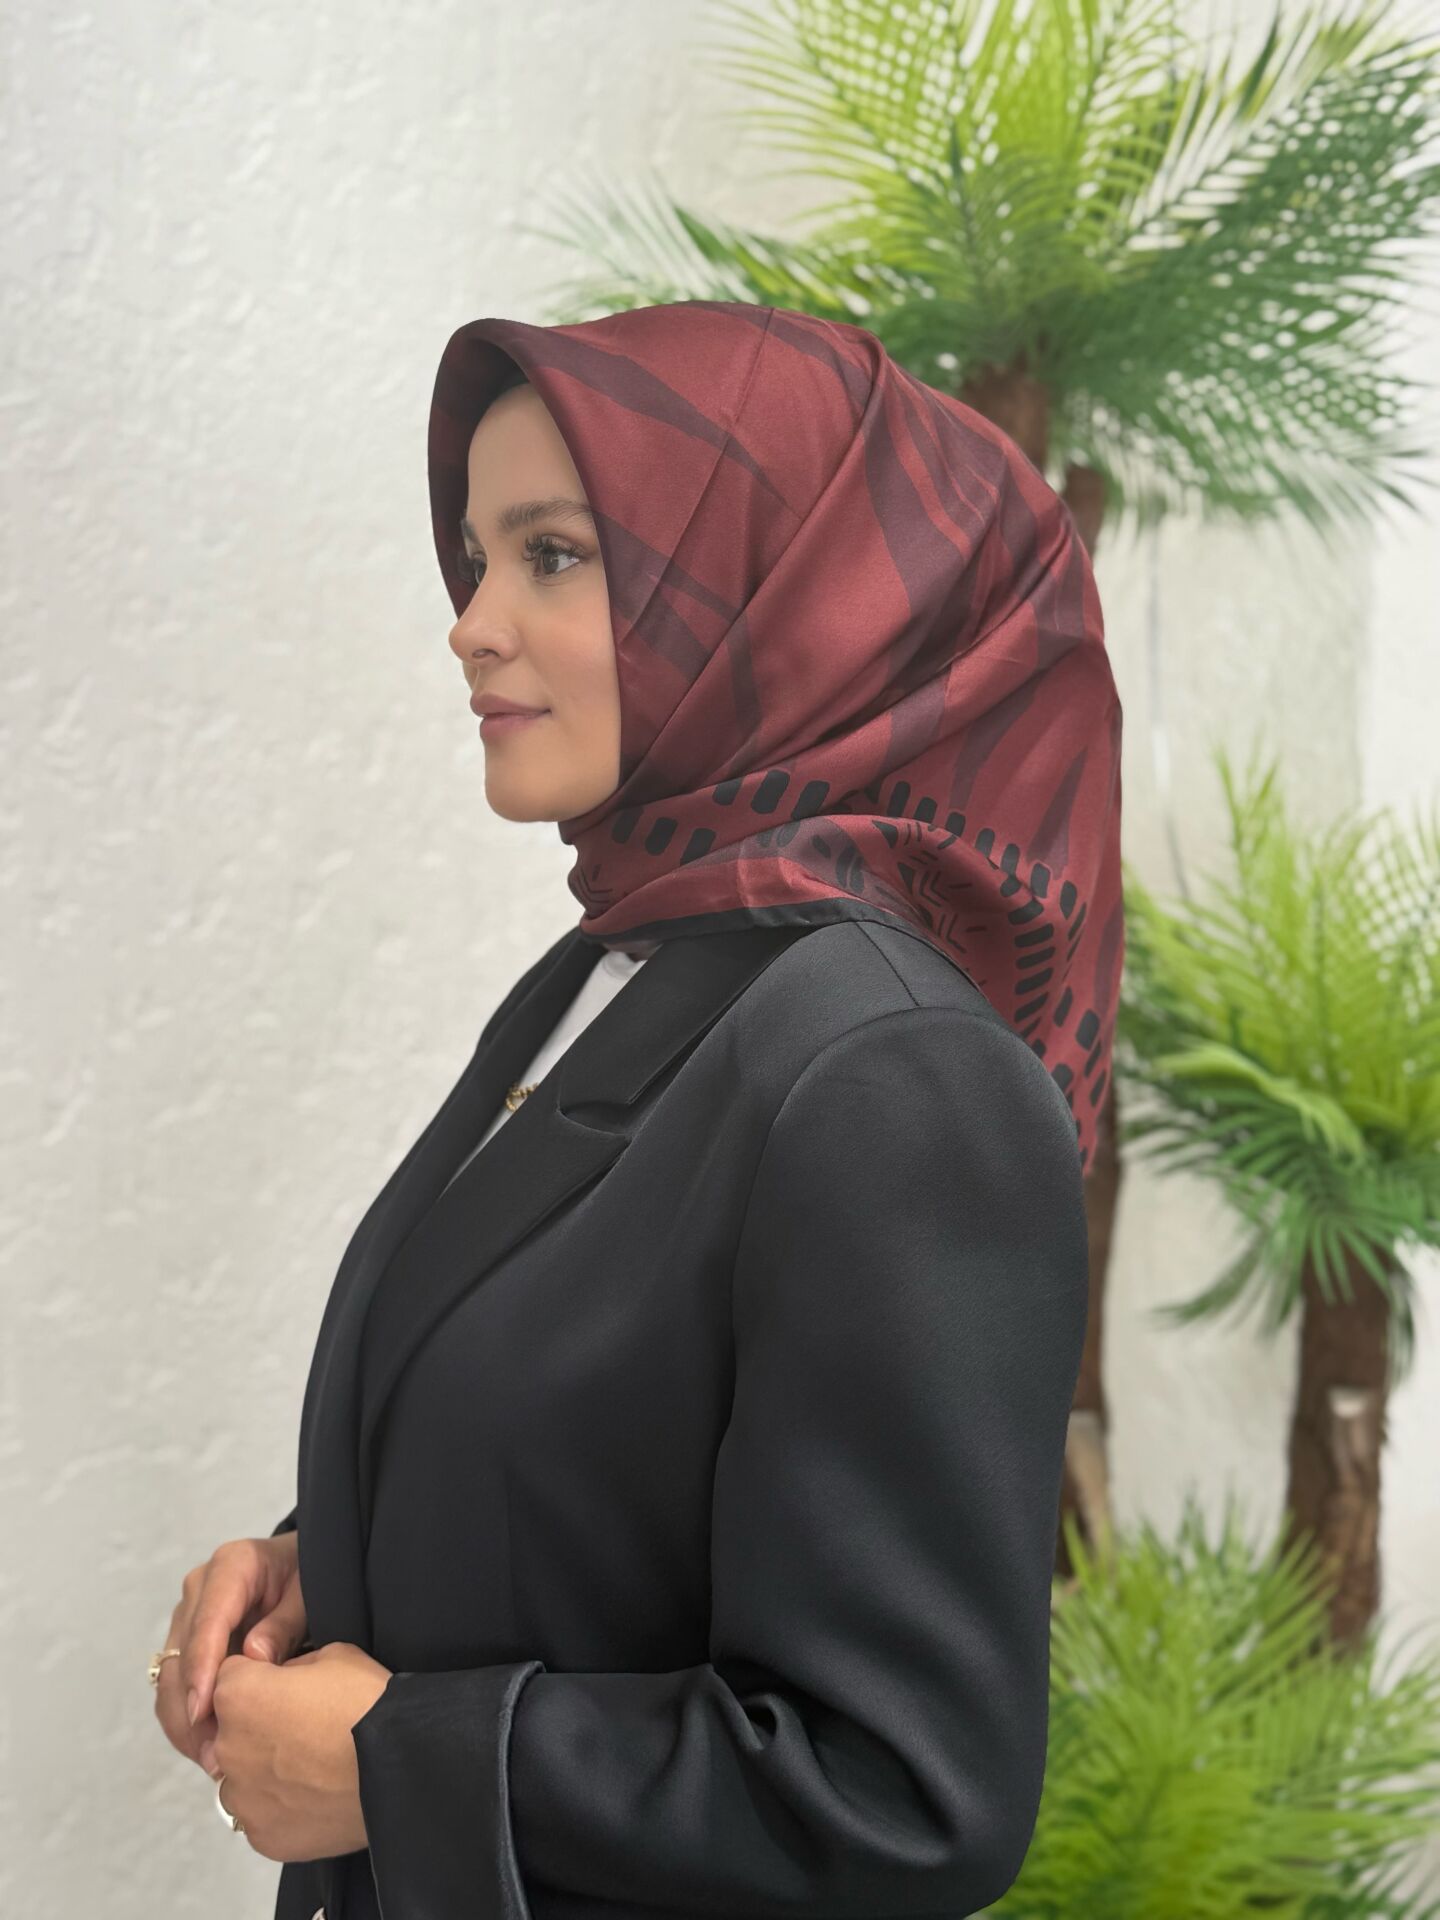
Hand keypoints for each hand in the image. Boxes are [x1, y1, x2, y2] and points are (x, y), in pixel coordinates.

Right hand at [154, 1532, 307, 1778]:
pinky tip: (209, 1748)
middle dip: (190, 1708)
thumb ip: (284, 1623)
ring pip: (170, 1676)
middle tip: (213, 1755)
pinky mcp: (189, 1641)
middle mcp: (201, 1588)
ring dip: (185, 1721)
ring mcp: (190, 1615)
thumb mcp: (310, 1594)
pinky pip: (178, 1684)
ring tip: (212, 1761)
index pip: (207, 1622)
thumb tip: (253, 1657)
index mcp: (232, 1566)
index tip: (202, 1712)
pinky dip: (188, 1717)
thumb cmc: (311, 1578)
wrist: (305, 1570)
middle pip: (180, 1654)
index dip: (201, 1670)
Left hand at [203, 1641, 393, 1860]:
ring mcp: (243, 1798)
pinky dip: (281, 1806)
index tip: (285, 1686)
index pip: (229, 1677)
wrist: (399, 1766)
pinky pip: (261, 1815)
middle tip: (304, 1727)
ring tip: (311, 1766)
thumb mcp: (332, 1654)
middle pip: (231, 1731)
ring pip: (242, 1778)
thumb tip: (280, 1682)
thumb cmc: (368, 1705)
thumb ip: (290, 1666)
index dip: (260, 1677)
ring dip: (264, 1770)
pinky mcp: (262, 1835)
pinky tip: (315, 1793)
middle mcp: (228, 1748)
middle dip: (258, 1726)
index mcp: (239, 1696)